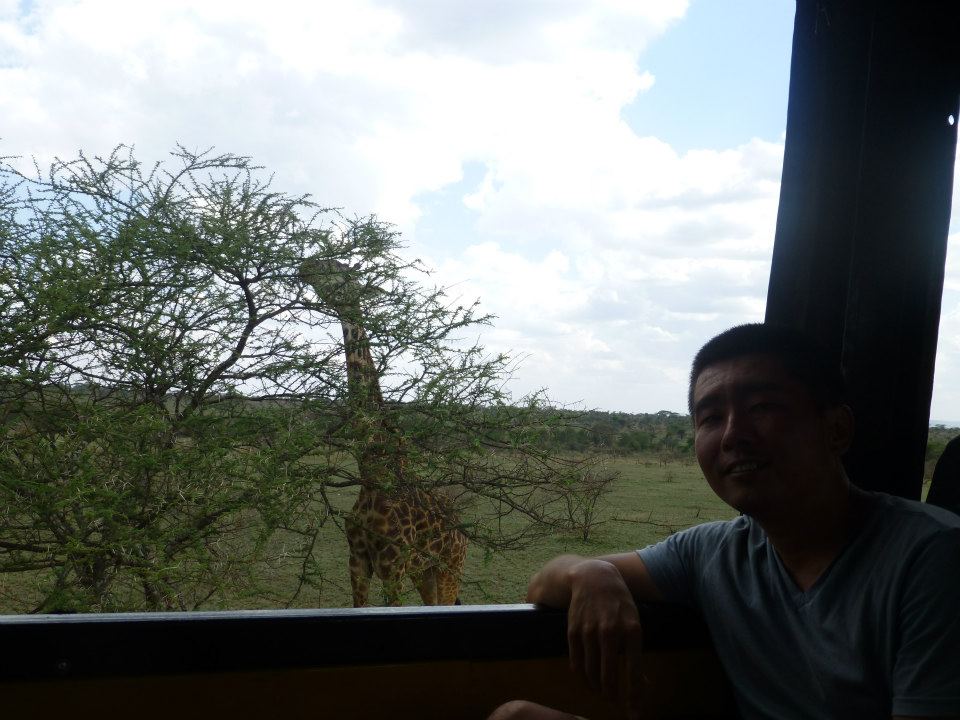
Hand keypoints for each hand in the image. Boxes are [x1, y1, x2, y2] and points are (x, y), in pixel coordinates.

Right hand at [565, 560, 643, 717]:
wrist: (594, 578)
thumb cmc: (619, 603)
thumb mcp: (634, 622)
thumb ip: (635, 651)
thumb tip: (642, 684)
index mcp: (631, 630)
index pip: (634, 670)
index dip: (635, 696)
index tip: (635, 713)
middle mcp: (610, 631)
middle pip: (609, 676)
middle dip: (612, 695)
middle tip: (615, 702)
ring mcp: (589, 631)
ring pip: (591, 672)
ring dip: (597, 688)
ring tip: (602, 692)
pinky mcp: (573, 631)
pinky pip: (576, 662)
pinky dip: (582, 676)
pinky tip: (588, 679)